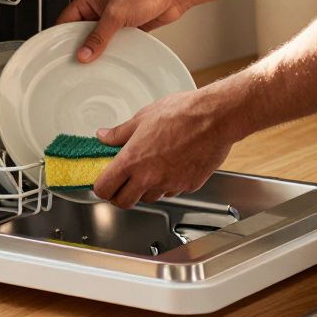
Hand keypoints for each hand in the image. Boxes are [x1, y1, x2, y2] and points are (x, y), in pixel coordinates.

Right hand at [56, 0, 189, 62]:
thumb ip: (98, 36)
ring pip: (99, 37)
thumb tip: (84, 53)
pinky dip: (113, 49)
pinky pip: (114, 41)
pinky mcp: (127, 25)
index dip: (61, 36)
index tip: (60, 52)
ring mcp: (114, 16)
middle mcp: (100, 6)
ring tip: (93, 64)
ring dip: (98, 48)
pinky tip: (112, 59)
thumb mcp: (116, 14)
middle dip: (80, 45)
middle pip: (82, 30)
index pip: (66, 18)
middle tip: (77, 62)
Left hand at [92, 89, 236, 207]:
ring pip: (148, 198)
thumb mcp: (143, 117)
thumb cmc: (183, 113)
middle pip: (123, 202)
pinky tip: (171, 166)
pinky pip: (171, 192)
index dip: (101, 187)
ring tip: (150, 170)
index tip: (104, 182)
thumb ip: (120, 133)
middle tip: (122, 183)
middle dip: (120, 195)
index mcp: (132, 160)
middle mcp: (149, 177)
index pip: (104, 188)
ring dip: (145, 190)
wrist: (215, 118)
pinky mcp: (187, 186)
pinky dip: (167, 184)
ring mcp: (169, 184)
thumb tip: (104, 136)